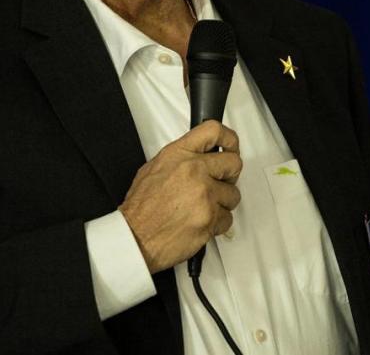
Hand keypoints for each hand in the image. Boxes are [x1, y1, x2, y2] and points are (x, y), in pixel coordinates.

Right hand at [118, 121, 241, 273]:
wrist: (136, 237)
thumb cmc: (142, 208)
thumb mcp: (153, 168)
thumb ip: (180, 159)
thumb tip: (199, 156)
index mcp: (179, 155)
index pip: (213, 131)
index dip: (228, 139)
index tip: (231, 146)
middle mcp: (194, 171)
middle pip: (233, 163)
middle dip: (229, 175)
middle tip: (220, 182)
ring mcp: (204, 195)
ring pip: (233, 195)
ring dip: (222, 203)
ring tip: (203, 207)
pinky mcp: (211, 218)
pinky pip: (228, 218)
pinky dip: (217, 223)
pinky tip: (201, 222)